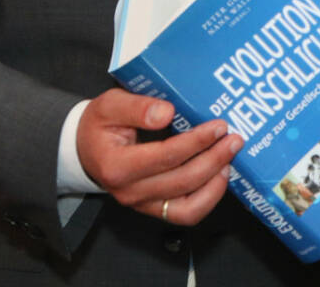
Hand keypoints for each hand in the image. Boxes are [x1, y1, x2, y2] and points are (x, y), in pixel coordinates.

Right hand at [77, 88, 240, 225]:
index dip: (195, 142)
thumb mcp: (109, 105)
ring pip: (187, 207)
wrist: (86, 149)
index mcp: (117, 166)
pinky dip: (207, 198)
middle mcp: (129, 192)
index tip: (218, 126)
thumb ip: (136, 107)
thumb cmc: (99, 125)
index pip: (165, 156)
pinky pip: (186, 213)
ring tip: (229, 158)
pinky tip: (219, 175)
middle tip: (233, 139)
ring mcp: (142, 204)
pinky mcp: (154, 208)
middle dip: (213, 159)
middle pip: (181, 181)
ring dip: (215, 183)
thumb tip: (167, 113)